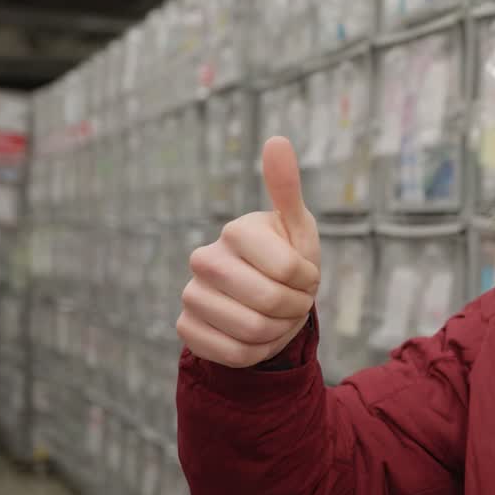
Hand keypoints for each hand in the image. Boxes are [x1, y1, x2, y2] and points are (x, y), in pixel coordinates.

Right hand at [178, 137, 321, 367]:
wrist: (264, 302)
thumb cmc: (287, 259)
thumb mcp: (297, 227)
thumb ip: (287, 187)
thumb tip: (277, 139)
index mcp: (236, 230)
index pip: (289, 270)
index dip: (308, 281)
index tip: (305, 276)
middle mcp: (204, 258)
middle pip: (269, 302)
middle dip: (295, 309)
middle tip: (295, 301)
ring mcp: (191, 294)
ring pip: (253, 331)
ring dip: (279, 332)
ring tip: (277, 316)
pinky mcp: (186, 328)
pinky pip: (234, 354)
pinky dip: (257, 352)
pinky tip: (257, 336)